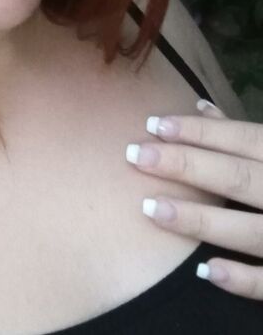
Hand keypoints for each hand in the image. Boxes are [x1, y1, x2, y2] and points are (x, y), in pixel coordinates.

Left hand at [126, 99, 262, 299]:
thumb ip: (249, 133)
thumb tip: (201, 108)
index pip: (244, 139)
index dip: (200, 132)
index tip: (154, 124)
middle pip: (239, 178)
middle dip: (186, 165)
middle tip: (136, 156)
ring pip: (251, 231)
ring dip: (201, 221)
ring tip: (151, 209)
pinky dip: (244, 279)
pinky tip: (206, 271)